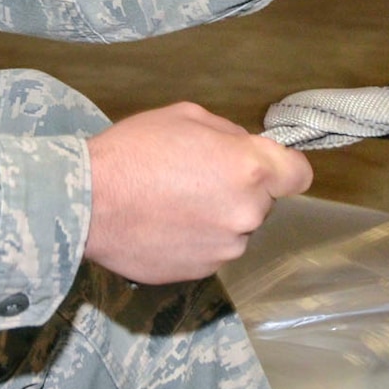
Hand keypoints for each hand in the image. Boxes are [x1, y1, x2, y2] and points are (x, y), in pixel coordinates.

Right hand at [82, 102, 311, 284]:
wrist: (88, 204)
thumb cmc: (134, 151)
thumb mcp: (185, 116)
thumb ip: (228, 134)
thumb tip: (243, 149)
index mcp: (249, 168)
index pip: (299, 174)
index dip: (283, 168)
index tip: (263, 167)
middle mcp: (247, 212)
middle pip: (263, 201)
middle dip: (239, 189)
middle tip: (196, 177)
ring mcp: (226, 248)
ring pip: (236, 228)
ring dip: (217, 217)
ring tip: (174, 204)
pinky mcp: (204, 272)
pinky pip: (212, 250)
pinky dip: (197, 239)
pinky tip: (164, 226)